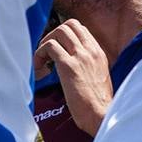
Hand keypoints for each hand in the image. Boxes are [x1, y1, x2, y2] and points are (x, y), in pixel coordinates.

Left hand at [35, 19, 114, 133]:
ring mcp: (80, 56)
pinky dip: (39, 54)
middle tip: (47, 53)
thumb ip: (89, 68)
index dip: (64, 37)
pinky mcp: (68, 66)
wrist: (102, 116)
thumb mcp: (99, 79)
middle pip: (69, 25)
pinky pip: (49, 47)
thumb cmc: (99, 107)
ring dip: (45, 43)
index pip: (81, 30)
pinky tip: (39, 70)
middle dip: (54, 35)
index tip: (57, 52)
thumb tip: (73, 68)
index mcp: (99, 54)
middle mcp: (91, 51)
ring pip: (59, 32)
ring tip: (42, 61)